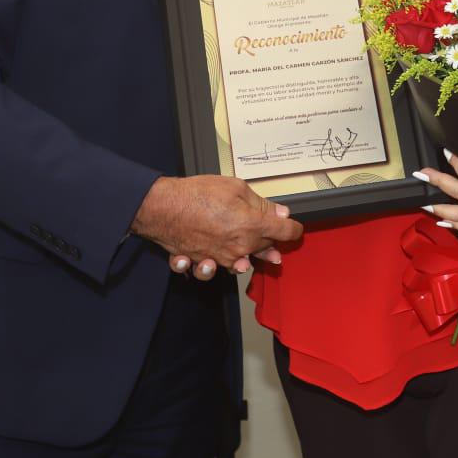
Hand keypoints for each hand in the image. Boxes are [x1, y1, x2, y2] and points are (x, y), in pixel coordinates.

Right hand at [132, 176, 301, 280]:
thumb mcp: (236, 188)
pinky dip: (212, 268)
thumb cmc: (198, 193)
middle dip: (272, 247)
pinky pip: (212, 269)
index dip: (294, 229)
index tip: (294, 227)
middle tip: (274, 246)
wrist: (163, 207)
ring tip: (248, 260)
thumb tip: (280, 212)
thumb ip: (261, 203)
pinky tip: (211, 263)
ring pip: (241, 264)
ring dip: (248, 262)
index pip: (285, 232)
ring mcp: (222, 257)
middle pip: (265, 251)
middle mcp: (240, 246)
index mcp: (253, 226)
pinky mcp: (203, 261)